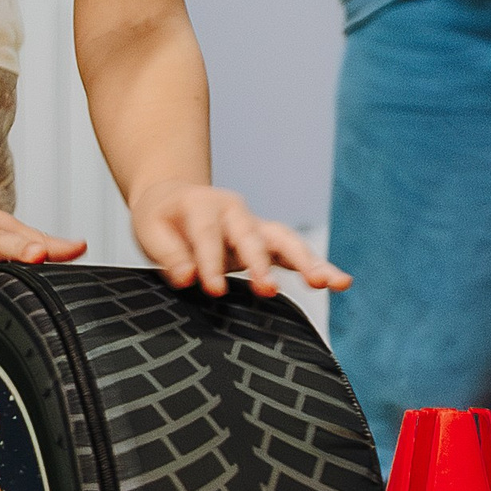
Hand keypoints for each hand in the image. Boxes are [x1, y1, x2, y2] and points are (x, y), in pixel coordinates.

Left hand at [129, 184, 347, 299]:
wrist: (174, 200)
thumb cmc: (161, 219)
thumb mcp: (149, 231)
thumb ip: (168, 254)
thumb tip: (187, 278)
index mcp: (202, 205)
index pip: (208, 235)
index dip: (210, 262)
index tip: (213, 290)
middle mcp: (234, 211)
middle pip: (252, 235)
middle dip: (261, 263)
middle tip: (268, 290)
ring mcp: (255, 225)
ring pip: (285, 240)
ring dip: (306, 262)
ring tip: (328, 283)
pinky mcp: (267, 241)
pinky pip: (295, 253)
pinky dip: (317, 266)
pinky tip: (341, 282)